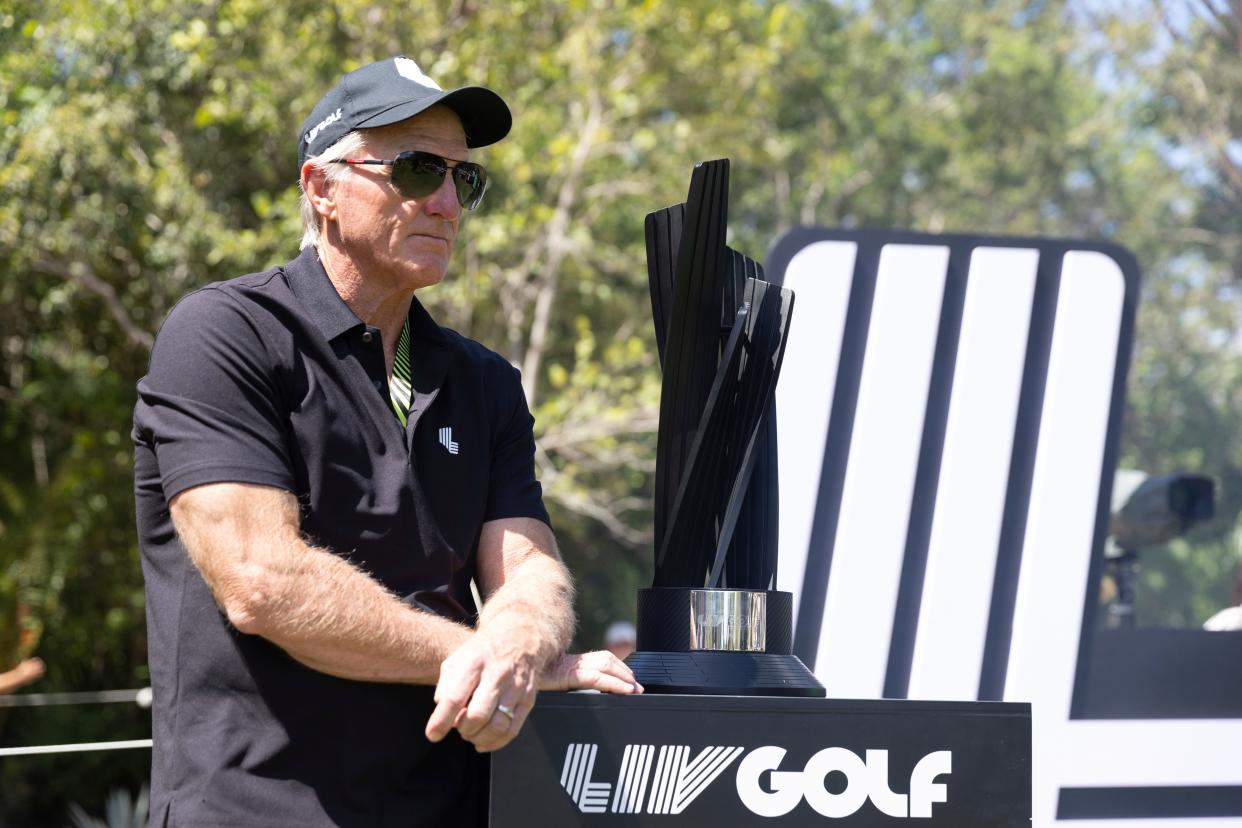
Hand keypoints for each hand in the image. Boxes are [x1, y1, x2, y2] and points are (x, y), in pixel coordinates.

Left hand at [424, 633, 537, 752]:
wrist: (519, 637)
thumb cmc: (483, 653)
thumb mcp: (457, 660)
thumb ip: (445, 687)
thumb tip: (444, 715)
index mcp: (475, 663)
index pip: (455, 697)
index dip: (441, 720)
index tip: (433, 734)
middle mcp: (497, 674)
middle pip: (478, 715)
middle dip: (464, 729)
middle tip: (459, 727)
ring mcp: (516, 687)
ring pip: (497, 726)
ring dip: (479, 738)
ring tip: (472, 733)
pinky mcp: (528, 699)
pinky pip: (512, 730)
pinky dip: (496, 742)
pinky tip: (485, 741)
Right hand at [539, 651, 643, 693]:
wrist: (511, 680)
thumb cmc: (529, 684)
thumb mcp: (552, 685)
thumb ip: (567, 685)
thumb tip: (580, 696)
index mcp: (572, 664)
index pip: (602, 659)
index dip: (620, 667)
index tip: (632, 680)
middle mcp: (573, 662)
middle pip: (607, 659)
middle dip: (626, 672)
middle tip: (639, 688)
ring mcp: (571, 667)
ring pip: (606, 665)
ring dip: (624, 677)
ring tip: (634, 690)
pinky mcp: (566, 676)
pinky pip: (596, 678)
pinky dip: (614, 684)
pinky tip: (624, 691)